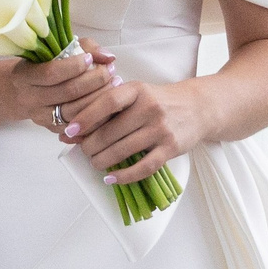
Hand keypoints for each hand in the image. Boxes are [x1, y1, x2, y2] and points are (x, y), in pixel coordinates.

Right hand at [9, 37, 115, 134]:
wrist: (18, 93)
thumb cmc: (41, 65)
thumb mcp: (55, 50)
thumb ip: (84, 47)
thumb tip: (108, 57)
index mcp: (25, 76)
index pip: (51, 73)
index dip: (74, 66)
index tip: (90, 58)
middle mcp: (30, 98)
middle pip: (67, 92)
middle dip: (94, 81)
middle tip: (110, 71)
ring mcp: (40, 117)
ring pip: (74, 112)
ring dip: (98, 98)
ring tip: (114, 84)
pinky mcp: (51, 129)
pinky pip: (78, 126)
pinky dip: (96, 115)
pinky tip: (107, 103)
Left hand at [70, 79, 204, 186]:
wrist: (197, 108)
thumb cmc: (159, 101)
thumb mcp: (136, 95)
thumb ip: (109, 108)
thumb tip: (73, 130)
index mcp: (137, 90)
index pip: (108, 102)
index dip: (86, 117)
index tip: (70, 130)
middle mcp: (149, 107)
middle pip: (111, 131)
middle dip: (91, 145)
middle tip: (84, 151)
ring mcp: (161, 129)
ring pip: (124, 150)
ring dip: (103, 161)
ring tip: (95, 163)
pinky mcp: (171, 148)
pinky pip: (144, 167)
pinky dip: (125, 175)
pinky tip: (112, 178)